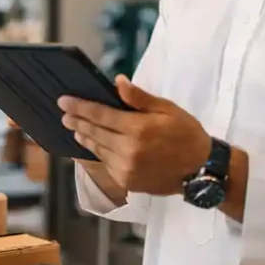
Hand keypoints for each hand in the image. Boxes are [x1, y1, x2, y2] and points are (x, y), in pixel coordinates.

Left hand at [59, 75, 211, 195]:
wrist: (201, 170)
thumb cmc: (186, 134)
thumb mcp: (168, 109)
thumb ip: (139, 98)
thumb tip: (118, 82)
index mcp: (138, 129)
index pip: (100, 114)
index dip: (80, 107)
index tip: (64, 101)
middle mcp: (128, 150)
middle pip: (94, 132)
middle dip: (77, 121)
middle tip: (64, 113)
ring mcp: (125, 168)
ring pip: (97, 150)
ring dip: (84, 137)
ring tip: (75, 128)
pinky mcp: (127, 182)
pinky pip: (106, 164)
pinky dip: (97, 153)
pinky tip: (93, 145)